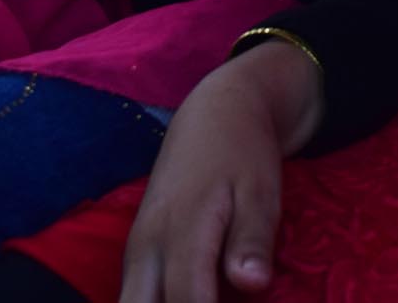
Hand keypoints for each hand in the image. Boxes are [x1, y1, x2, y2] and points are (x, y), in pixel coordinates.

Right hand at [121, 43, 324, 302]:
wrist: (215, 112)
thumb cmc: (243, 151)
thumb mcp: (261, 190)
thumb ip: (253, 239)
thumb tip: (251, 284)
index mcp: (181, 231)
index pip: (188, 302)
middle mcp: (146, 247)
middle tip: (214, 302)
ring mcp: (136, 250)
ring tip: (210, 295)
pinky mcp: (137, 251)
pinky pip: (137, 293)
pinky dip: (160, 302)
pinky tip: (200, 294)